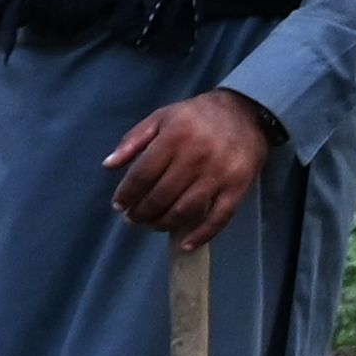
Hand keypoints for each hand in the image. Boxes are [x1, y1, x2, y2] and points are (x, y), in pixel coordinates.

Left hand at [106, 88, 276, 248]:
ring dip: (163, 224)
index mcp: (175, 138)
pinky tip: (186, 244)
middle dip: (141, 213)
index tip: (119, 204)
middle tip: (134, 217)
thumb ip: (132, 140)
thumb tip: (108, 166)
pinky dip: (201, 236)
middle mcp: (196, 157)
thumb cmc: (197, 116)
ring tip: (152, 224)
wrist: (247, 110)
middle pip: (160, 197)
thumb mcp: (161, 118)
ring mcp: (219, 174)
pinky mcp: (238, 186)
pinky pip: (219, 218)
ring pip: (184, 211)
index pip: (141, 176)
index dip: (126, 195)